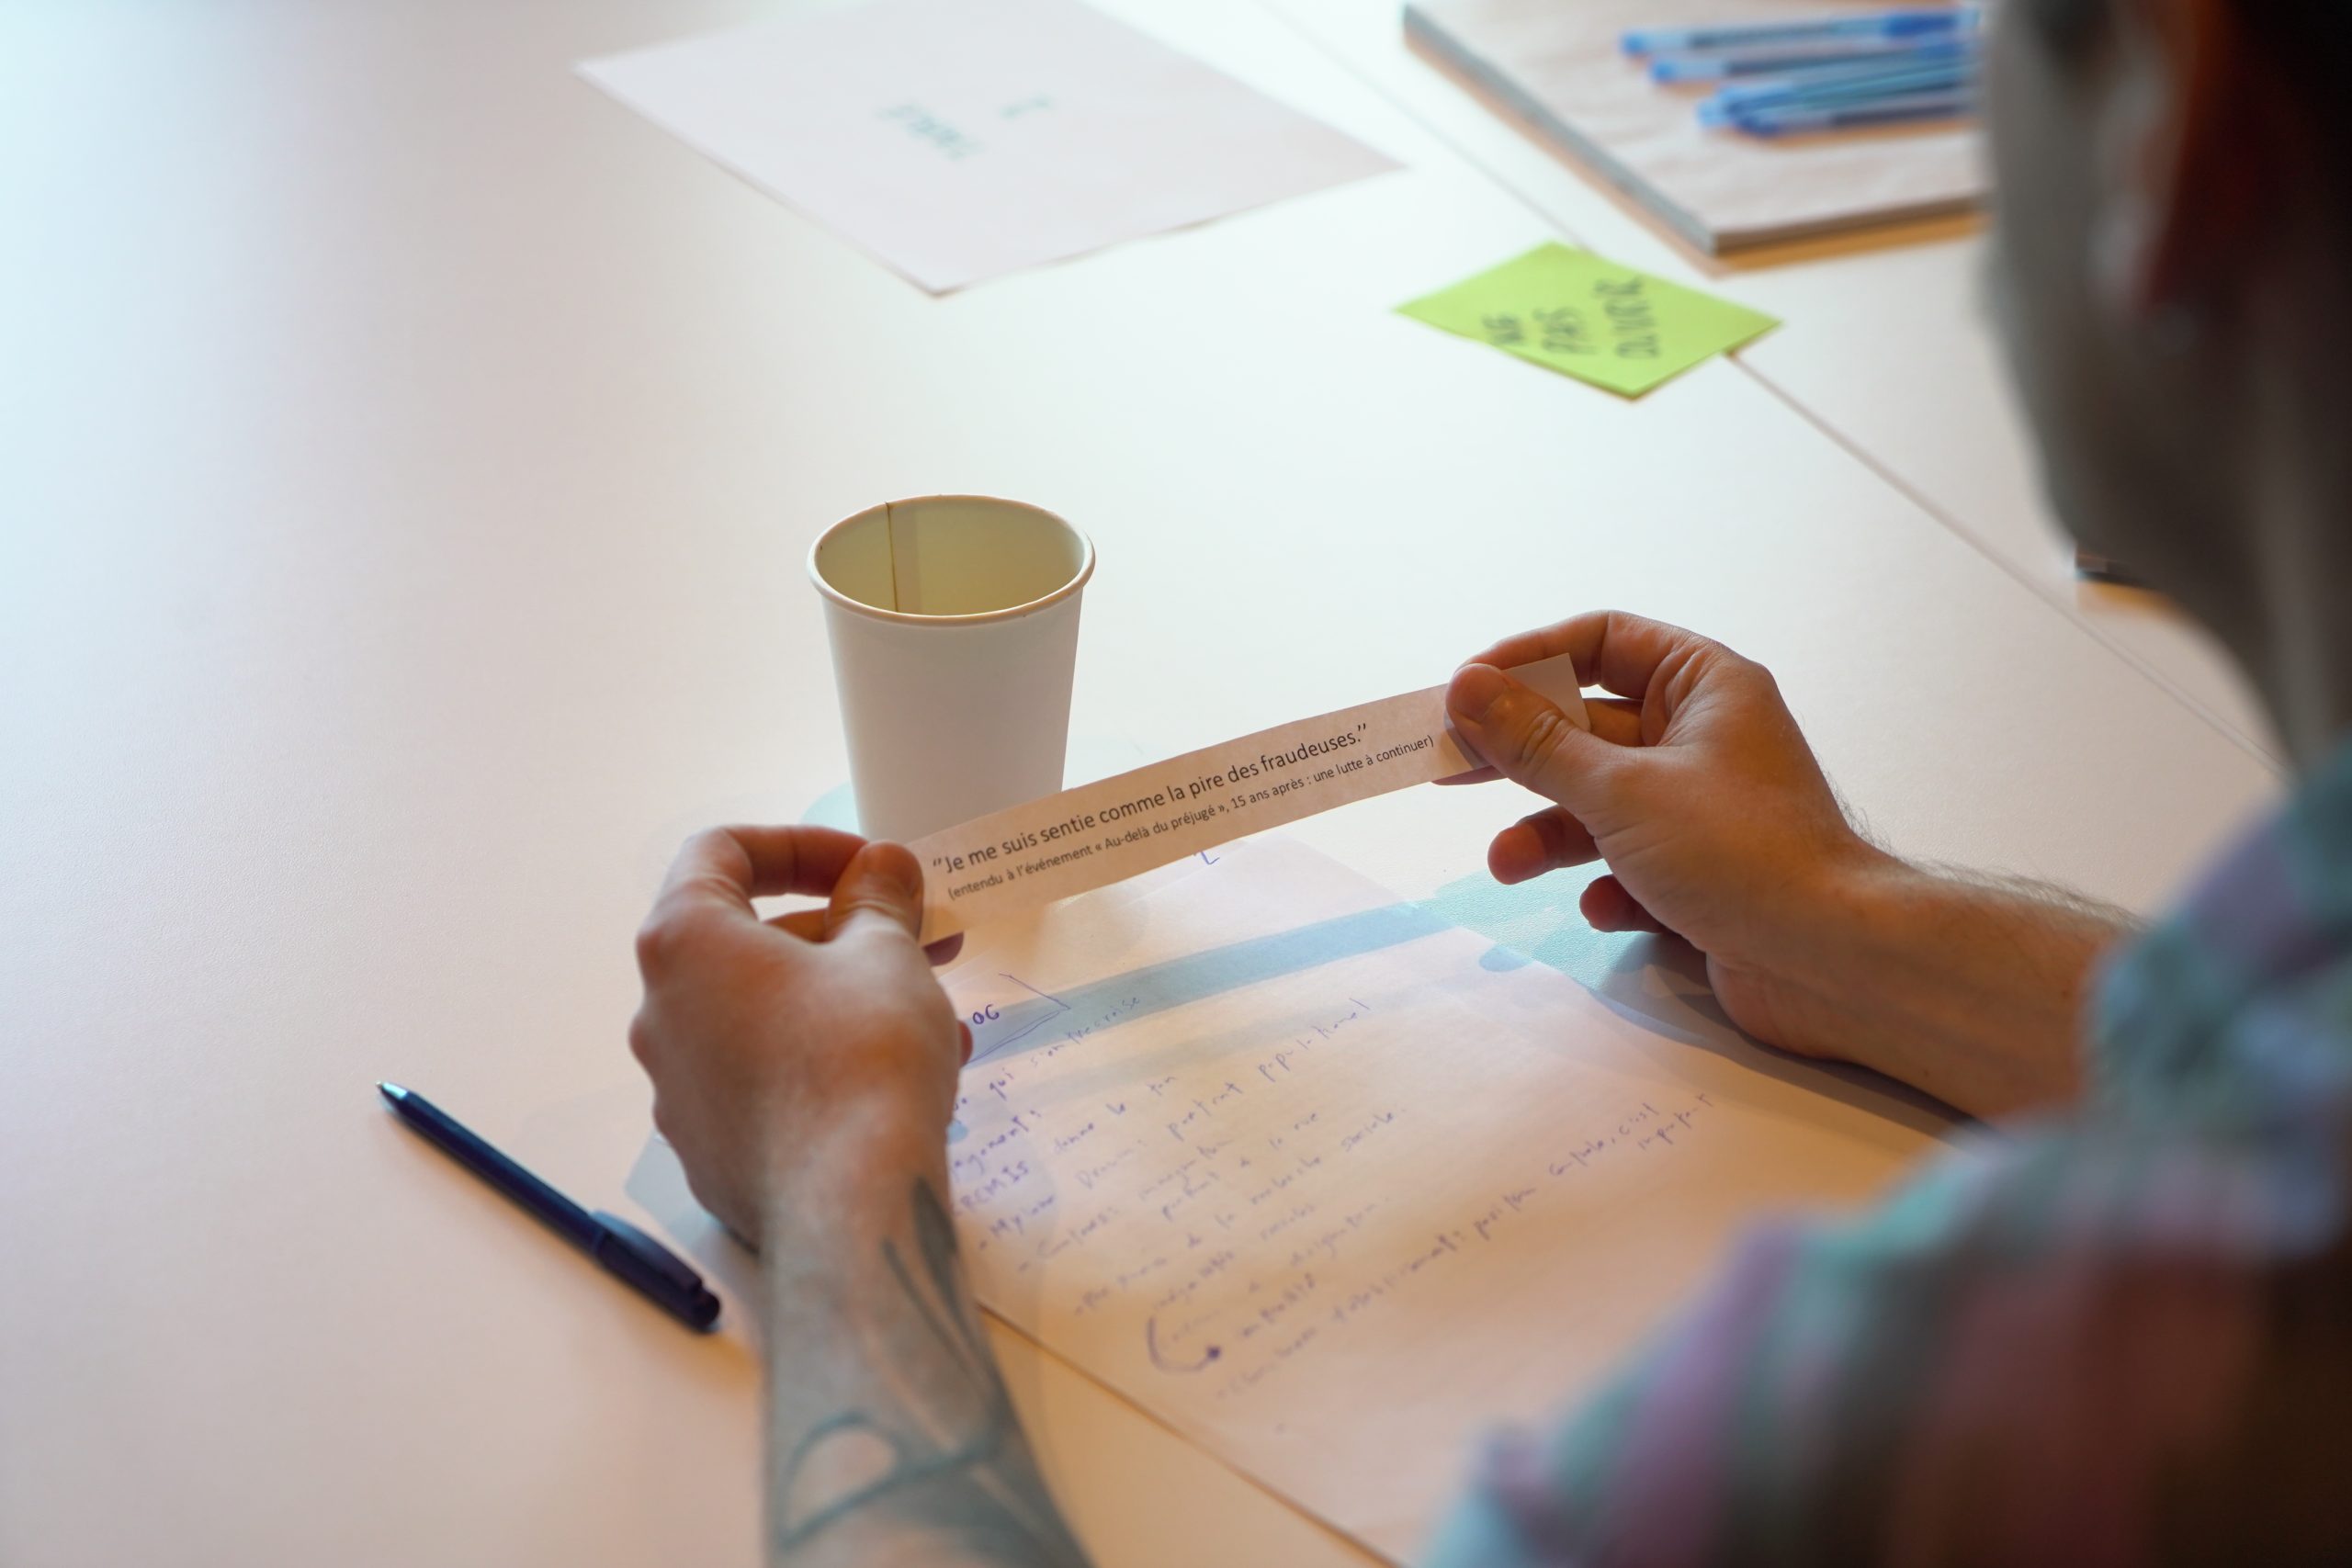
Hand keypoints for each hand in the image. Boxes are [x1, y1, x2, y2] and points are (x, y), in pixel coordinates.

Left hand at [629, 826, 968, 1244]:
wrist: (850, 1206)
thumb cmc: (861, 1057)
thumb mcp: (886, 953)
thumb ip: (878, 898)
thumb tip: (879, 869)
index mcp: (685, 943)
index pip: (721, 852)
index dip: (801, 846)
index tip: (868, 869)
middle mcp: (661, 1013)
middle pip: (748, 941)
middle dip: (844, 933)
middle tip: (921, 939)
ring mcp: (678, 1090)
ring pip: (766, 1018)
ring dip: (846, 1002)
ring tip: (937, 1021)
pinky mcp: (709, 1151)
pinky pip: (765, 1083)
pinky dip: (823, 1064)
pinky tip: (901, 1084)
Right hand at [1445, 612, 1890, 1059]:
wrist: (1834, 962)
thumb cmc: (1741, 852)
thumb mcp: (1620, 790)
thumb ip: (1535, 742)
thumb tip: (1466, 687)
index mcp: (1705, 685)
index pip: (1602, 641)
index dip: (1528, 659)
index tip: (1465, 691)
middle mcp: (1707, 737)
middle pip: (1589, 726)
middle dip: (1520, 755)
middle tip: (1448, 770)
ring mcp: (1705, 810)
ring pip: (1602, 803)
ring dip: (1549, 832)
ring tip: (1506, 867)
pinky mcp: (1705, 876)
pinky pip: (1633, 866)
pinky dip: (1607, 886)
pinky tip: (1606, 908)